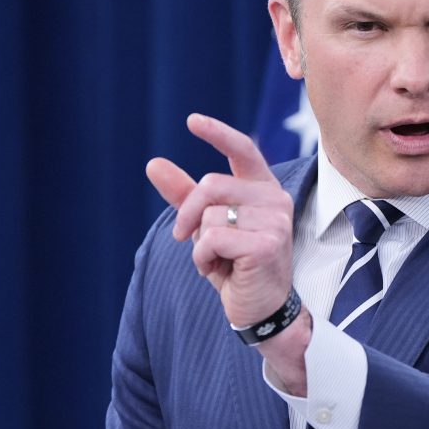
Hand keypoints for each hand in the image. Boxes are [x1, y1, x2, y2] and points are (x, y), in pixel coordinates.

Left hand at [145, 113, 295, 327]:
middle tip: (185, 237)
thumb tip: (153, 163)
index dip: (218, 133)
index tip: (192, 121)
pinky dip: (203, 258)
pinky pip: (213, 238)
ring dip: (199, 243)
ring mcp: (275, 221)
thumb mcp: (206, 226)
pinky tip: (220, 270)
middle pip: (211, 184)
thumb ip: (185, 195)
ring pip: (210, 215)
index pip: (243, 149)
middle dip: (188, 213)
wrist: (260, 308)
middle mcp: (275, 199)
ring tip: (217, 260)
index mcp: (263, 188)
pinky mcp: (267, 244)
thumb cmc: (236, 264)